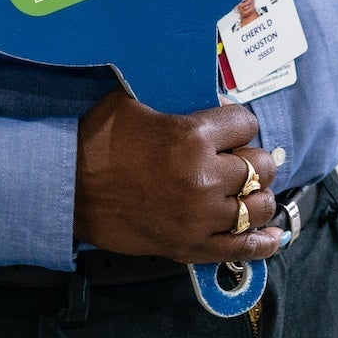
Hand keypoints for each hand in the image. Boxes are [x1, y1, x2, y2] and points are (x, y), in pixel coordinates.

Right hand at [74, 88, 282, 263]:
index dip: (238, 122)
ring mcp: (199, 217)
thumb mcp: (133, 100)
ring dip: (255, 195)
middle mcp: (203, 178)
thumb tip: (200, 90)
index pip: (246, 122)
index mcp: (191, 136)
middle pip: (259, 166)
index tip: (229, 127)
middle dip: (251, 158)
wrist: (65, 190)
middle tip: (237, 158)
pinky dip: (263, 241)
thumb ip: (173, 96)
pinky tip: (272, 234)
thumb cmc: (95, 141)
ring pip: (257, 205)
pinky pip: (242, 247)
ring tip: (246, 191)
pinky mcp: (189, 246)